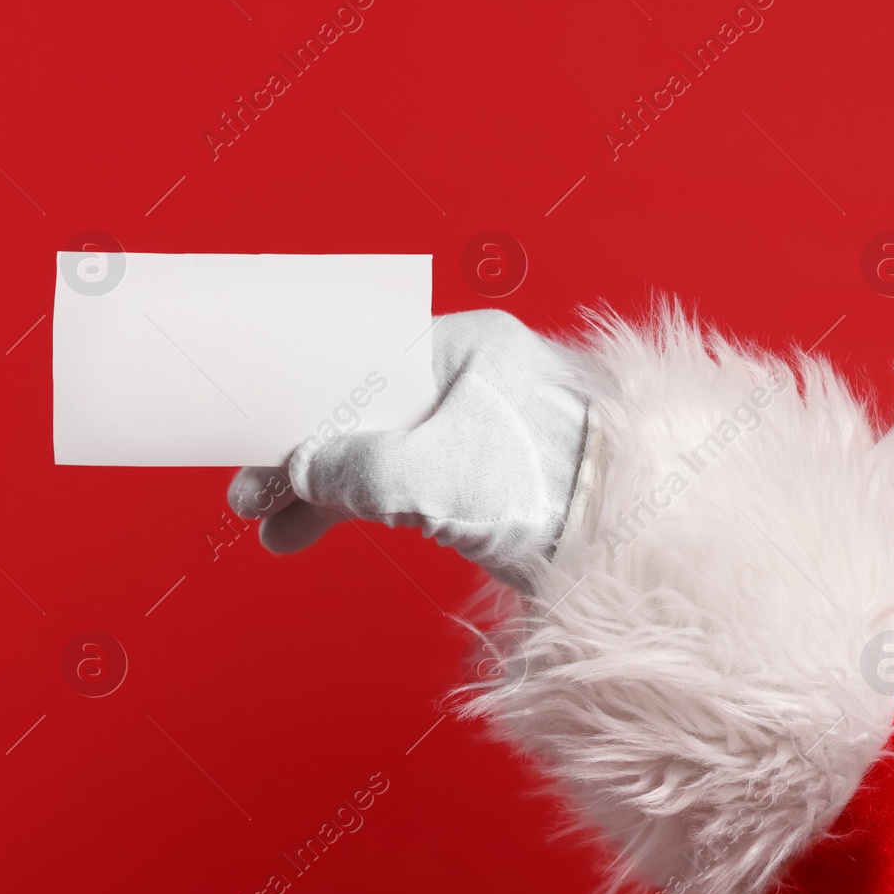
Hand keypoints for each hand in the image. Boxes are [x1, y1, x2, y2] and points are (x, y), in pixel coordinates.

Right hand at [226, 310, 589, 587]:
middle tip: (251, 498)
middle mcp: (471, 380)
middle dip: (304, 458)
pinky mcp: (491, 483)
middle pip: (364, 410)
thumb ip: (354, 470)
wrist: (643, 546)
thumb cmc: (550, 487)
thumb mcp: (431, 476)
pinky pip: (406, 485)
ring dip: (325, 491)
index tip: (256, 439)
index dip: (303, 403)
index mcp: (464, 347)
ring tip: (275, 530)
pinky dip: (362, 508)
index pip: (360, 363)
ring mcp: (481, 432)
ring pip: (380, 452)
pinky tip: (320, 529)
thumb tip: (300, 472)